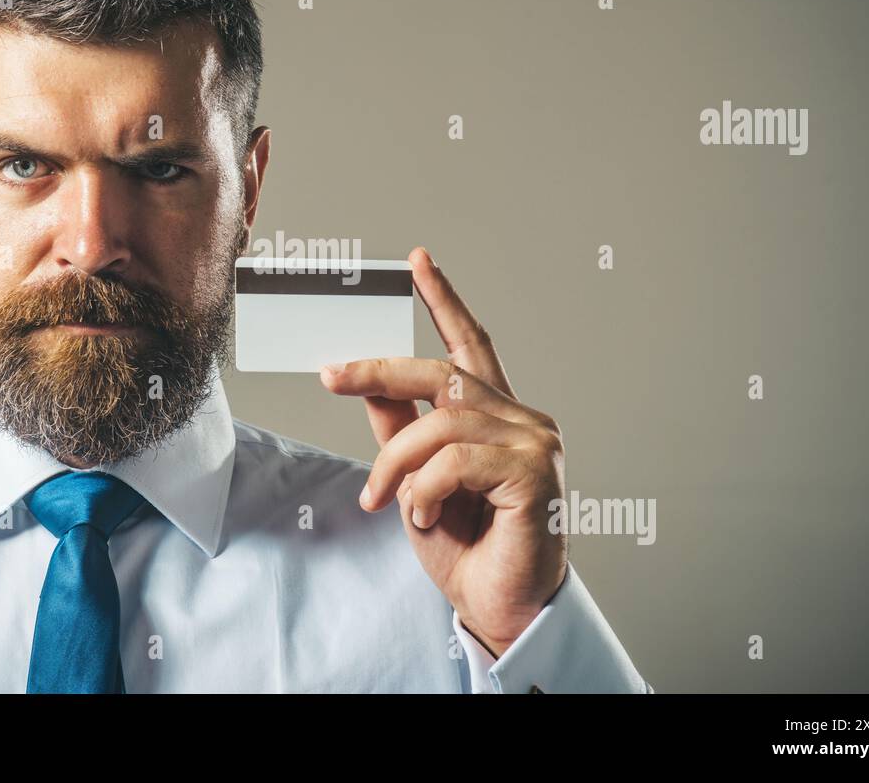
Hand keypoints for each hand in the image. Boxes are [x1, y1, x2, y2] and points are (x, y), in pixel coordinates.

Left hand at [318, 247, 566, 657]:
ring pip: (441, 421)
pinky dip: (426, 487)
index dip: (444, 301)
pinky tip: (424, 514)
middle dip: (380, 370)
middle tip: (333, 375)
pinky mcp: (535, 472)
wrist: (497, 606)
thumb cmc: (466, 546)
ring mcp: (534, 443)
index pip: (470, 346)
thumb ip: (400, 431)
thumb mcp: (415, 481)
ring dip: (397, 463)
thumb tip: (367, 388)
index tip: (418, 262)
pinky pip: (457, 459)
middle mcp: (521, 419)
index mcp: (496, 417)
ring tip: (385, 501)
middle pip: (443, 373)